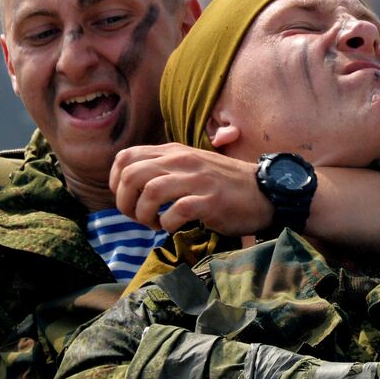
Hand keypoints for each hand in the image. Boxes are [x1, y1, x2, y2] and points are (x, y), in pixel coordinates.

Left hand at [110, 143, 270, 234]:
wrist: (263, 191)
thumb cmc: (223, 184)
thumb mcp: (189, 166)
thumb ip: (163, 169)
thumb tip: (132, 185)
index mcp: (172, 151)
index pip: (125, 157)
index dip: (116, 182)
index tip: (126, 199)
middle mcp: (181, 160)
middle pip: (132, 175)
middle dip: (125, 202)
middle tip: (137, 217)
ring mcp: (197, 179)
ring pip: (150, 192)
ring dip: (144, 214)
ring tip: (154, 224)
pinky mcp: (211, 200)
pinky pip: (176, 211)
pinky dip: (167, 223)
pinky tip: (171, 227)